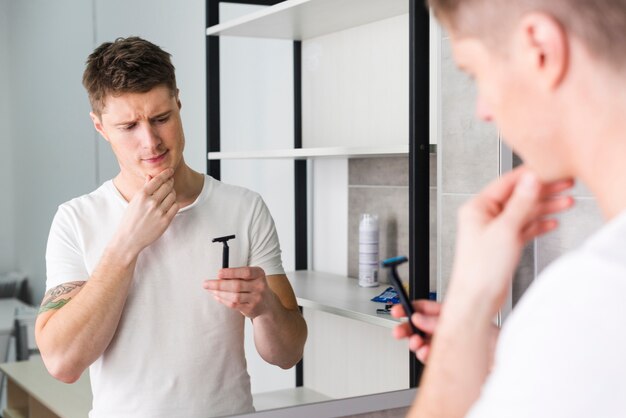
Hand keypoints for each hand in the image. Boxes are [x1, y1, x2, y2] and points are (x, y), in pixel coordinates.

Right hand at [113, 169, 178, 254]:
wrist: (129, 239)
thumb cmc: (130, 219)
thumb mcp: (134, 201)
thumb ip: (145, 188)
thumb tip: (151, 176)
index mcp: (141, 195)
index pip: (158, 179)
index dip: (166, 173)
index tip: (170, 171)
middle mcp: (151, 202)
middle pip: (168, 186)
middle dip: (170, 182)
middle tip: (170, 182)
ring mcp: (159, 212)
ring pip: (173, 195)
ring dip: (172, 193)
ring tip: (169, 195)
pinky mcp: (165, 221)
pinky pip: (176, 206)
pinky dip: (174, 203)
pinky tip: (170, 204)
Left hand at [202, 267, 277, 317]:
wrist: (267, 304)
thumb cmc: (253, 286)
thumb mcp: (251, 277)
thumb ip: (238, 275)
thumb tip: (218, 277)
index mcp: (259, 274)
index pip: (245, 272)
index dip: (231, 272)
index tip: (218, 273)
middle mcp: (259, 286)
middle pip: (237, 285)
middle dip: (219, 284)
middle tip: (206, 284)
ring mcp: (256, 298)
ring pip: (234, 296)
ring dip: (220, 293)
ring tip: (210, 290)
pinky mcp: (251, 308)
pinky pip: (234, 304)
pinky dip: (223, 300)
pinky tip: (217, 296)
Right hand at [391, 300, 499, 364]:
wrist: (505, 362)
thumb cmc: (494, 337)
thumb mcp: (463, 322)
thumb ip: (438, 321)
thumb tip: (419, 318)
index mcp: (451, 314)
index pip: (426, 308)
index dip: (410, 308)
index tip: (399, 310)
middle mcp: (448, 328)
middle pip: (421, 326)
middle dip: (408, 328)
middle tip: (399, 331)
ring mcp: (449, 344)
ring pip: (423, 342)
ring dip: (416, 343)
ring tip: (416, 343)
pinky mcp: (449, 359)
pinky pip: (431, 357)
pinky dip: (425, 356)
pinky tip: (426, 353)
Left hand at [447, 166, 573, 316]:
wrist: (478, 298)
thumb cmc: (480, 268)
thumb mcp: (505, 229)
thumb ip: (520, 203)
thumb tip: (529, 180)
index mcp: (477, 207)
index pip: (506, 183)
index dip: (529, 176)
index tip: (549, 170)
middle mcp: (483, 216)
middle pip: (517, 197)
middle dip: (542, 192)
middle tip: (564, 185)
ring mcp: (493, 230)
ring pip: (523, 213)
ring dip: (544, 208)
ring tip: (566, 203)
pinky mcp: (502, 244)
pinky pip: (523, 228)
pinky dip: (538, 224)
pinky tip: (551, 222)